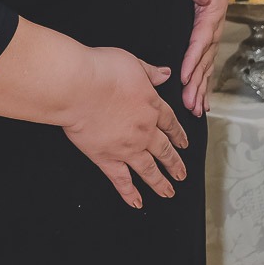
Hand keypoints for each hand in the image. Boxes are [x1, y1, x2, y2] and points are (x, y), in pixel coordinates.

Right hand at [61, 47, 188, 209]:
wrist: (79, 86)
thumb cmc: (102, 69)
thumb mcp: (131, 62)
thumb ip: (149, 72)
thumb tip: (165, 73)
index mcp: (151, 105)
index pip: (170, 123)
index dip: (178, 135)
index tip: (184, 144)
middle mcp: (144, 130)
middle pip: (164, 151)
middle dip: (175, 163)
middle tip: (182, 174)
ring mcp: (127, 147)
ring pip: (149, 170)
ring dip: (160, 182)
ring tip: (168, 192)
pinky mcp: (107, 158)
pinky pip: (122, 180)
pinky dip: (130, 193)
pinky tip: (137, 202)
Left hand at [181, 0, 228, 116]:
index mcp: (210, 16)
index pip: (200, 41)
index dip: (192, 60)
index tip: (184, 76)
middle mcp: (213, 30)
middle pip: (204, 61)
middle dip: (196, 84)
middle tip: (189, 105)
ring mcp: (212, 36)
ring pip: (206, 68)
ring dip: (201, 89)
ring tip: (196, 110)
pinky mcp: (207, 39)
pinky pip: (206, 64)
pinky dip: (204, 83)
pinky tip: (202, 101)